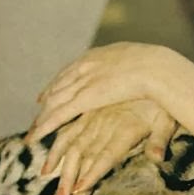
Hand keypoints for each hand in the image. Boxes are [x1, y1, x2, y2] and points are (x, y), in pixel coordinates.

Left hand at [29, 43, 181, 141]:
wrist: (159, 66)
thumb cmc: (161, 68)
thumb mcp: (145, 63)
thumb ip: (138, 71)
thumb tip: (147, 70)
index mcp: (99, 56)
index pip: (73, 69)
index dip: (62, 80)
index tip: (54, 89)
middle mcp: (85, 67)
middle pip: (60, 84)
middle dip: (48, 97)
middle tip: (39, 107)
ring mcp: (83, 82)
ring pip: (54, 102)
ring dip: (42, 118)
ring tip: (32, 132)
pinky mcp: (84, 98)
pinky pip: (58, 115)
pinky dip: (44, 127)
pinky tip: (34, 137)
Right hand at [41, 99, 175, 194]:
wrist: (151, 70)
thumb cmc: (162, 103)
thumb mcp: (167, 122)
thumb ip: (159, 141)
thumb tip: (158, 158)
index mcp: (125, 130)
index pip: (106, 156)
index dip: (92, 174)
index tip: (78, 191)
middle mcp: (105, 124)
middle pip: (83, 155)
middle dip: (69, 179)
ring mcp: (94, 116)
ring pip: (69, 138)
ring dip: (56, 158)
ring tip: (44, 176)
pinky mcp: (88, 108)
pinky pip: (67, 122)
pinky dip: (53, 133)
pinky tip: (40, 139)